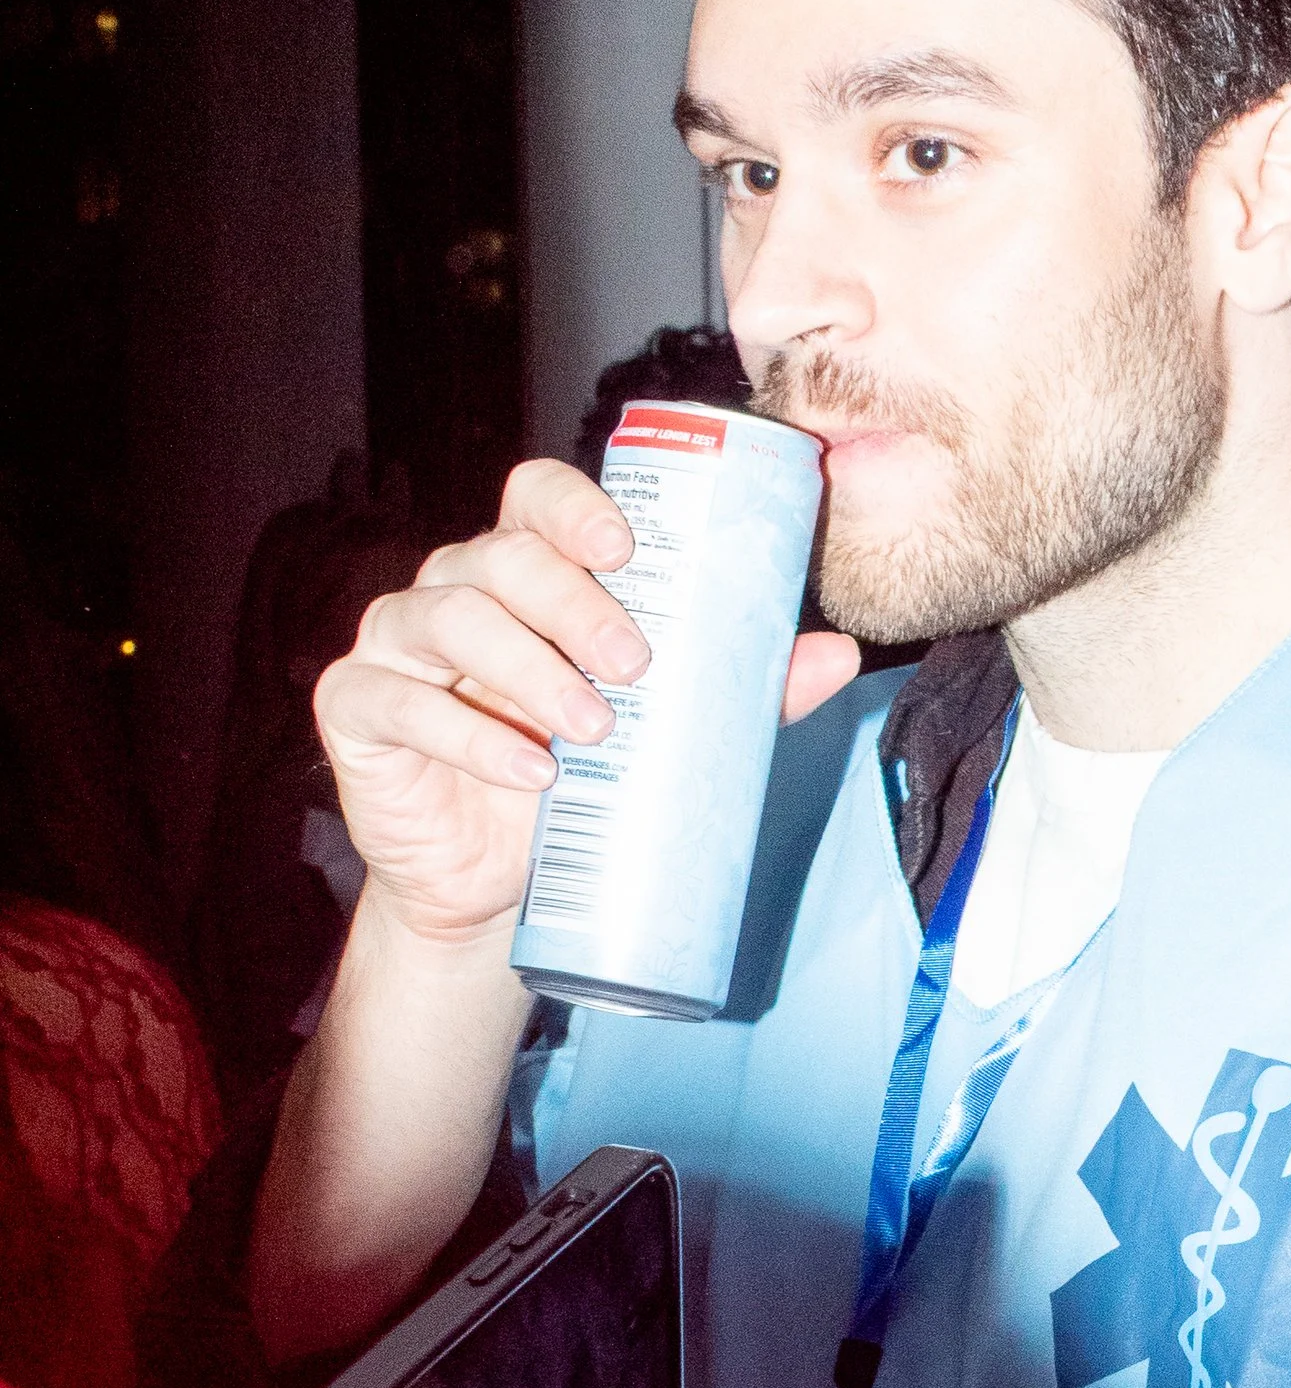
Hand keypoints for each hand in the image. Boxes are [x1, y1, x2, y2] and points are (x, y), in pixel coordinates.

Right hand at [312, 453, 858, 952]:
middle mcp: (453, 590)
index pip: (534, 496)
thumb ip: (739, 689)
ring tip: (592, 730)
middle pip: (499, 557)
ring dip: (528, 670)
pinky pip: (396, 702)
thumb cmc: (576, 788)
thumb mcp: (662, 734)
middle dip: (572, 604)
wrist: (497, 890)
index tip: (629, 547)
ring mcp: (396, 644)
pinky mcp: (355, 708)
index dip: (573, 505)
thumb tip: (837, 653)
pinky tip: (529, 773)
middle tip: (635, 665)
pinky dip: (468, 737)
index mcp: (525, 574)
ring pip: (447, 618)